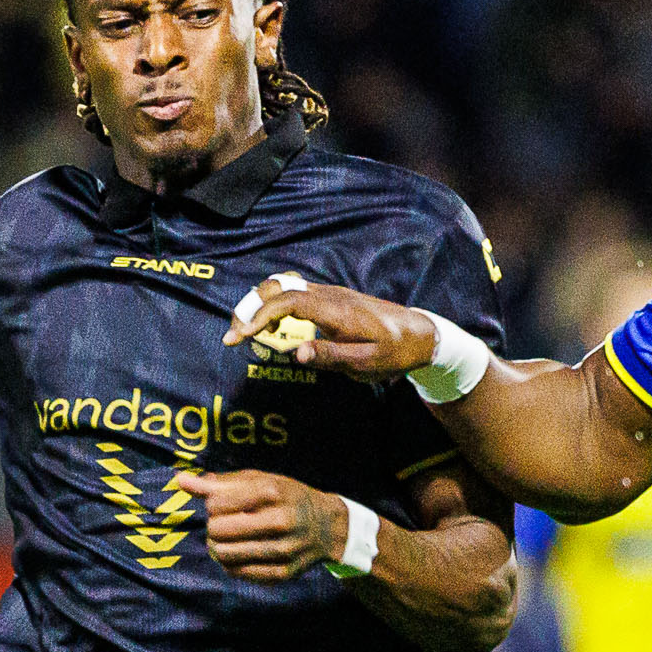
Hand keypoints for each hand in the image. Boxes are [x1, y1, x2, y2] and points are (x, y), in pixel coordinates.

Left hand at [174, 467, 347, 581]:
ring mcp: (283, 549)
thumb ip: (218, 483)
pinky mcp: (283, 572)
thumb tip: (179, 481)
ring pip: (224, 555)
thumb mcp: (258, 481)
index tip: (224, 505)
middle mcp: (280, 520)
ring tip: (228, 540)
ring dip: (219, 548)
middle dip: (214, 528)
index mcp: (271, 491)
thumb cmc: (284, 497)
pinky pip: (238, 573)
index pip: (215, 505)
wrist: (327, 526)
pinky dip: (232, 564)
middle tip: (225, 525)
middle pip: (217, 530)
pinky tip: (240, 555)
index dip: (212, 506)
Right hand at [218, 271, 440, 379]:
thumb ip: (330, 356)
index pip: (287, 302)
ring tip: (243, 332)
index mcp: (336, 309)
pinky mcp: (329, 299)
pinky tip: (267, 325)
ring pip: (283, 287)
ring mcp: (328, 293)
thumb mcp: (365, 364)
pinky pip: (293, 293)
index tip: (237, 337)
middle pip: (277, 288)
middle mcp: (329, 295)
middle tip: (232, 336)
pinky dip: (272, 305)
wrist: (419, 334)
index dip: (257, 316)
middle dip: (248, 308)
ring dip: (258, 305)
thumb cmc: (394, 352)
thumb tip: (294, 354)